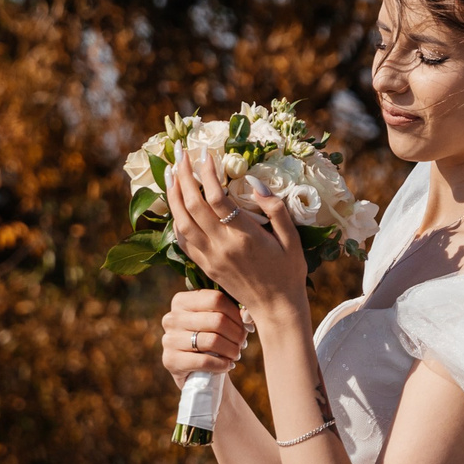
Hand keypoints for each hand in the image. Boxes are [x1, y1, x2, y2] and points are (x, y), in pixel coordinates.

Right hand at [159, 289, 247, 378]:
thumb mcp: (218, 321)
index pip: (216, 299)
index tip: (245, 325)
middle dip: (237, 334)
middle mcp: (171, 318)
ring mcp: (169, 339)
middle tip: (242, 343)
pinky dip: (222, 364)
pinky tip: (228, 365)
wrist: (196, 372)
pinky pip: (204, 361)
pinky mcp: (170, 360)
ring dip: (231, 350)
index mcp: (182, 301)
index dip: (236, 313)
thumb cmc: (211, 339)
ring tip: (236, 354)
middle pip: (217, 320)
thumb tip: (248, 316)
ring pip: (212, 341)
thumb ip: (232, 312)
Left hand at [164, 148, 310, 321]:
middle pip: (193, 206)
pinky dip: (175, 220)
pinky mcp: (204, 266)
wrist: (276, 309)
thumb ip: (275, 208)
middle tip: (181, 154)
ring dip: (173, 195)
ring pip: (181, 222)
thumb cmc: (288, 270)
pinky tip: (175, 205)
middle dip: (183, 176)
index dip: (207, 173)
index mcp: (244, 237)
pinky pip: (182, 240)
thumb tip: (253, 181)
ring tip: (171, 173)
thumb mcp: (292, 238)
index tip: (206, 154)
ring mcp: (210, 258)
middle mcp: (222, 246)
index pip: (217, 198)